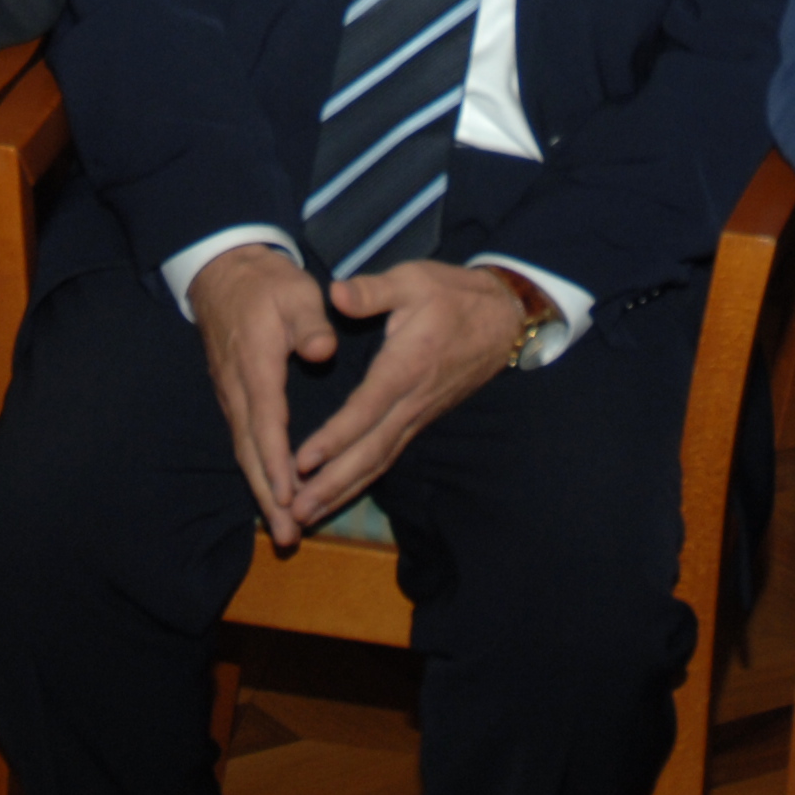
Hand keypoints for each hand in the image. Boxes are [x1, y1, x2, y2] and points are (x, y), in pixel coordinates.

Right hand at [190, 242, 340, 546]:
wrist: (225, 273)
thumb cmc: (267, 283)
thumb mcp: (295, 292)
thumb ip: (310, 323)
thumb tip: (322, 351)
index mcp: (256, 365)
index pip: (266, 421)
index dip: (276, 461)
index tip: (288, 495)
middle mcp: (238, 389)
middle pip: (251, 451)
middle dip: (269, 495)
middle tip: (287, 535)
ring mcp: (233, 395)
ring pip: (245, 451)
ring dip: (263, 491)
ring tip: (283, 529)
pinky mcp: (235, 397)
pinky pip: (245, 442)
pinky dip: (259, 472)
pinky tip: (274, 493)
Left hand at [287, 262, 528, 529]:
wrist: (500, 320)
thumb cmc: (452, 296)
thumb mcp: (414, 280)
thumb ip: (373, 291)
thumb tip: (337, 294)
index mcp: (406, 366)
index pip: (366, 410)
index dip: (334, 438)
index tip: (302, 462)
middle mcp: (411, 401)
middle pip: (370, 451)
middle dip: (332, 483)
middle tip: (295, 511)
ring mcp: (417, 415)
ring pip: (378, 461)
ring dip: (342, 490)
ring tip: (306, 515)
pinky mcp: (417, 420)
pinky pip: (385, 456)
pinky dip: (359, 480)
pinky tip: (336, 495)